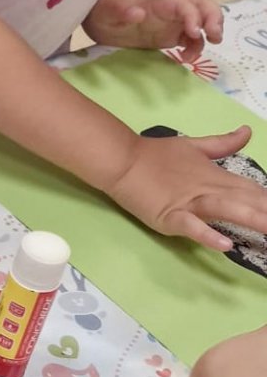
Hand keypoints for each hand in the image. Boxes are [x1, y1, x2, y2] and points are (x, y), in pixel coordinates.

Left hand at [83, 0, 223, 64]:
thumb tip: (139, 13)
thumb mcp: (107, 11)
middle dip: (214, 19)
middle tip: (214, 38)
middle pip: (203, 6)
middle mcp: (171, 12)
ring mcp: (173, 24)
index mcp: (158, 6)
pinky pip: (193, 39)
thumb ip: (121, 11)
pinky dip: (196, 48)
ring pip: (202, 21)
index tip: (194, 33)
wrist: (100, 16)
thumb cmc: (104, 11)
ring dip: (210, 34)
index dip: (193, 16)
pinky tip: (186, 58)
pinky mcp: (171, 36)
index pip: (184, 5)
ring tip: (198, 53)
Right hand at [106, 127, 266, 251]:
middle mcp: (209, 189)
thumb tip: (247, 131)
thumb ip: (222, 143)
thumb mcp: (193, 145)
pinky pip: (192, 227)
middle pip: (248, 202)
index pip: (254, 190)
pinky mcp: (170, 217)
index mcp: (217, 175)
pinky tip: (225, 245)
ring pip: (227, 211)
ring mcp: (190, 204)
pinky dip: (207, 235)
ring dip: (252, 221)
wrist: (123, 159)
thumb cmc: (156, 154)